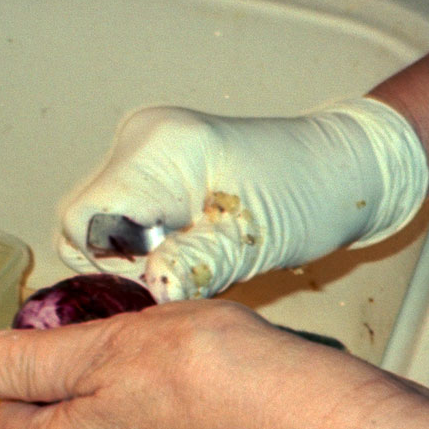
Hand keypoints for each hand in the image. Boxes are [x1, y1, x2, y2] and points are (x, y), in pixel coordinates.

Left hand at [0, 300, 388, 428]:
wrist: (303, 422)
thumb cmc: (208, 373)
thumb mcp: (104, 343)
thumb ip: (26, 358)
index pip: (2, 426)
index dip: (23, 382)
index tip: (62, 352)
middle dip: (73, 405)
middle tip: (122, 359)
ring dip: (120, 428)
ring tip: (166, 384)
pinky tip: (198, 417)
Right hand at [56, 98, 428, 300]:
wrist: (344, 168)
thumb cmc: (312, 195)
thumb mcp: (254, 241)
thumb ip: (196, 265)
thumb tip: (150, 290)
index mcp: (160, 147)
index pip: (84, 219)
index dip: (111, 264)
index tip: (161, 278)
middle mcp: (142, 138)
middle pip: (83, 222)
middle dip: (120, 263)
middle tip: (181, 275)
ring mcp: (145, 147)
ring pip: (99, 222)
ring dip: (133, 256)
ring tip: (192, 259)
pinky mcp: (153, 164)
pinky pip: (122, 214)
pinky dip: (144, 242)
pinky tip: (189, 247)